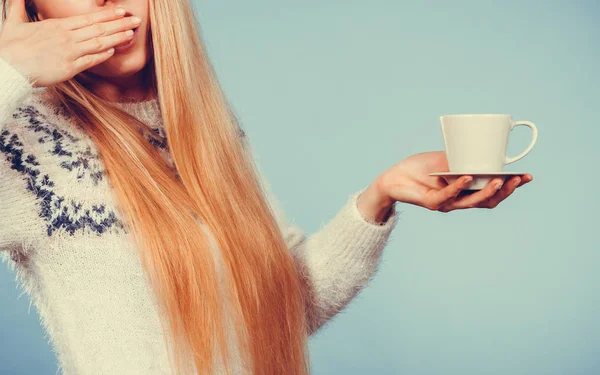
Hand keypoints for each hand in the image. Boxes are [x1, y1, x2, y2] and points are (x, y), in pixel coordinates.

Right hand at [0, 1, 139, 87]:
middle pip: (99, 28)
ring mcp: (69, 52)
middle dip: (119, 23)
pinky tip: (115, 51)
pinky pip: (91, 60)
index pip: (88, 18)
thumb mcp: (14, 22)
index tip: (120, 11)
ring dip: (117, 38)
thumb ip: (19, 7)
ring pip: (99, 42)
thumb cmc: (10, 47)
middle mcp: (66, 37)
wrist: (7, 66)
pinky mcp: (69, 68)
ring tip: (131, 34)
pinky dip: (104, 55)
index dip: (107, 15)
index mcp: (57, 25)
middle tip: (136, 20)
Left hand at [366, 151, 532, 213]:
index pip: (493, 193)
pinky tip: (466, 176)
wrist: (394, 177)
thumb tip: (486, 148)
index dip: (510, 187)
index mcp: (466, 191)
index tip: (527, 176)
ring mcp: (446, 203)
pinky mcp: (431, 202)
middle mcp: (458, 201)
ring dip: (486, 191)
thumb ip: (463, 157)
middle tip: (518, 180)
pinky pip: (448, 195)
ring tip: (498, 180)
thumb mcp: (447, 158)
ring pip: (471, 202)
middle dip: (505, 191)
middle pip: (487, 201)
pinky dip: (458, 186)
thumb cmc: (420, 168)